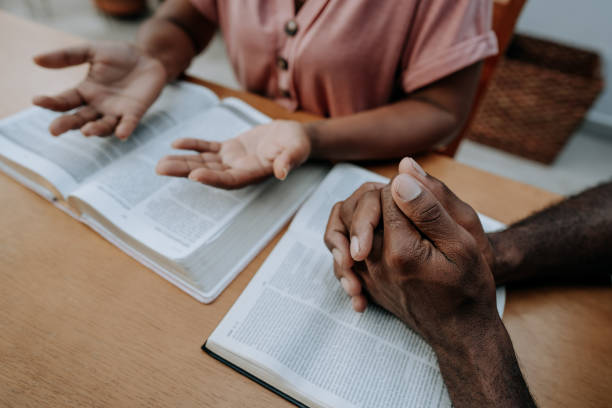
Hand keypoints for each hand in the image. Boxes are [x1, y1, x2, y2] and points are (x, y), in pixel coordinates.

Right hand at [33, 42, 165, 138]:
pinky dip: (125, 129)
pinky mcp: (135, 112)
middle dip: (67, 124)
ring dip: (95, 130)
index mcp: (84, 92)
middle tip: (53, 130)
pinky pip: (128, 123)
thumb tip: (35, 59)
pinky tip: (121, 134)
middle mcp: (98, 106)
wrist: (148, 57)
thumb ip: (67, 56)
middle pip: (79, 119)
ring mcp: (116, 111)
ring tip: (86, 131)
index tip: (37, 101)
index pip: (64, 101)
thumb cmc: (119, 56)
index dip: (51, 102)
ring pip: (103, 126)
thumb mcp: (91, 51)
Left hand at [156, 120, 310, 188]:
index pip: (230, 180)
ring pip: (203, 162)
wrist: (294, 136)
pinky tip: (176, 144)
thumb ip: (289, 160)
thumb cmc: (297, 144)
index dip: (212, 179)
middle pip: (208, 173)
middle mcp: (239, 170)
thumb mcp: (297, 149)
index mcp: (253, 173)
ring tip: (160, 163)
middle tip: (161, 169)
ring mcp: (232, 160)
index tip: (194, 175)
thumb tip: (282, 172)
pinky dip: (193, 146)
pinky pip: (208, 148)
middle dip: (184, 171)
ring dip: (182, 162)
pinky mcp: (230, 149)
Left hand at [356, 177, 498, 344]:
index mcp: (401, 249)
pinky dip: (354, 236)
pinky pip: (344, 250)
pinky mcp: (364, 281)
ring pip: (347, 225)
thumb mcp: (462, 243)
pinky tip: (374, 237)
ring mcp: (366, 274)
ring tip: (388, 213)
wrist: (460, 331)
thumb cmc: (468, 287)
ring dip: (365, 212)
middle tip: (407, 203)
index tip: (425, 199)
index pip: (388, 195)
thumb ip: (430, 208)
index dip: (406, 188)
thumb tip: (401, 174)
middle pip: (361, 207)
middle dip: (383, 197)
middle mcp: (375, 262)